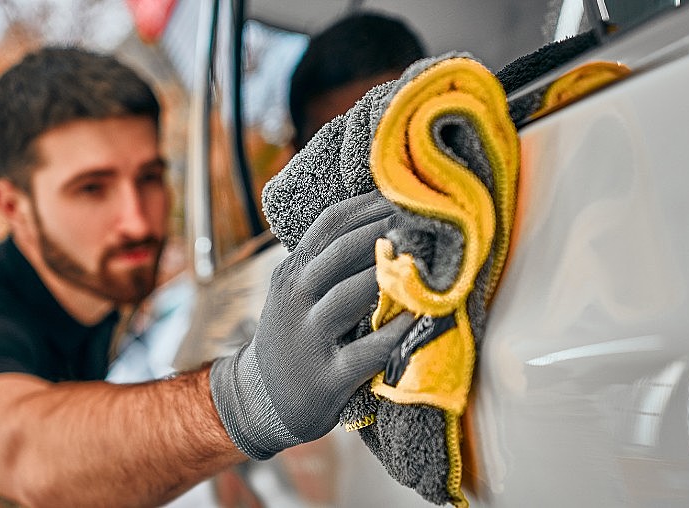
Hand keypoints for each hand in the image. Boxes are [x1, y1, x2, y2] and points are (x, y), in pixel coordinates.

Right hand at [210, 191, 412, 458]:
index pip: (329, 225)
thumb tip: (382, 223)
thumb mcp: (296, 294)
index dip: (370, 205)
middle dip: (386, 231)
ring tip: (428, 259)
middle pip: (341, 252)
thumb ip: (325, 263)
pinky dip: (396, 334)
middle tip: (427, 219)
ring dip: (390, 275)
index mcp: (292, 273)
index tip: (406, 194)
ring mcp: (309, 338)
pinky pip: (367, 351)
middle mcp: (296, 298)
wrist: (260, 400)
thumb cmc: (294, 338)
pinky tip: (422, 318)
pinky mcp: (327, 378)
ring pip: (349, 295)